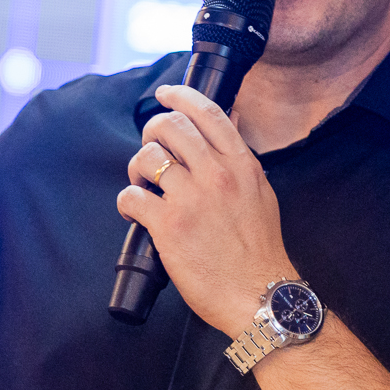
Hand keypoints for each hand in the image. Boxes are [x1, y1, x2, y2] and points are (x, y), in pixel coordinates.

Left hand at [118, 84, 293, 336]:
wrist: (259, 295)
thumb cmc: (259, 250)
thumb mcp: (261, 193)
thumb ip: (241, 158)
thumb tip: (231, 120)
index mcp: (241, 164)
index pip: (208, 112)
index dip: (181, 96)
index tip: (166, 94)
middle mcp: (217, 174)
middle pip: (171, 127)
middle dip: (153, 132)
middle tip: (152, 148)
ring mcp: (191, 198)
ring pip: (147, 157)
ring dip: (138, 168)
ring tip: (145, 185)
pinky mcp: (168, 225)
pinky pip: (132, 196)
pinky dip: (128, 201)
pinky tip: (137, 211)